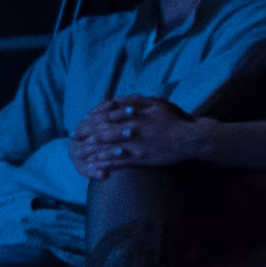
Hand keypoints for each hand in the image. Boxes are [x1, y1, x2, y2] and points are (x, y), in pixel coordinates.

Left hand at [74, 97, 203, 177]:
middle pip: (103, 132)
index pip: (107, 117)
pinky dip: (103, 164)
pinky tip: (93, 166)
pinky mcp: (140, 158)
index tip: (81, 124)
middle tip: (74, 141)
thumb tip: (116, 100)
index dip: (92, 121)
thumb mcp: (156, 103)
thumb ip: (135, 101)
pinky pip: (117, 162)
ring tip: (78, 155)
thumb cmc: (174, 120)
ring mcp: (135, 145)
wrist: (190, 139)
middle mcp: (132, 129)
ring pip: (107, 147)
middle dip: (86, 137)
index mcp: (135, 115)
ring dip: (91, 151)